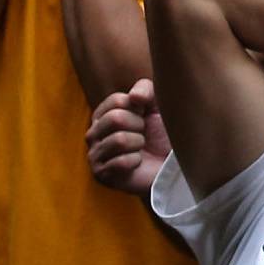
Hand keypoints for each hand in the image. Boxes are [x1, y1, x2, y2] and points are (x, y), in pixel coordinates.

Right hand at [86, 79, 168, 195]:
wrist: (170, 164)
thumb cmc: (162, 133)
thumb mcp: (157, 104)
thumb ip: (146, 89)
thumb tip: (134, 97)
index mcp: (103, 113)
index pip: (117, 100)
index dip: (139, 108)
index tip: (144, 117)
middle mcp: (93, 132)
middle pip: (115, 118)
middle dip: (139, 126)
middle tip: (143, 135)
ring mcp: (94, 154)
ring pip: (119, 140)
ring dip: (138, 144)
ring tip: (140, 149)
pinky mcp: (101, 175)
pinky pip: (121, 162)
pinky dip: (136, 162)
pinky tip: (137, 164)